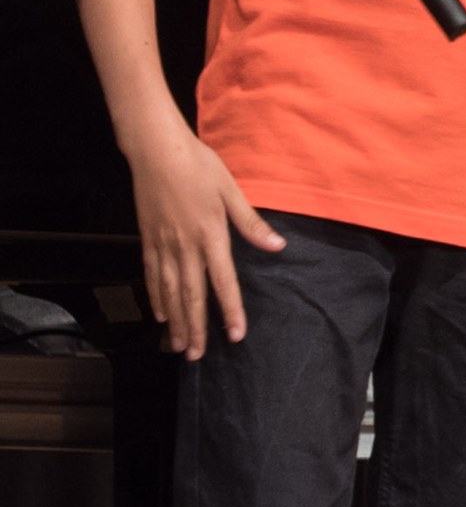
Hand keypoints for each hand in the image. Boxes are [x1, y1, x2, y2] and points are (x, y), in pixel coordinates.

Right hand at [126, 119, 280, 358]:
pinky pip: (151, 275)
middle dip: (196, 327)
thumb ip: (251, 223)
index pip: (223, 281)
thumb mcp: (231, 191)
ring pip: (168, 291)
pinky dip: (156, 298)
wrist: (156, 150)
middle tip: (198, 356)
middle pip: (191, 295)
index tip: (235, 334)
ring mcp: (163, 244)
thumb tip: (277, 246)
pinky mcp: (148, 239)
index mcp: (211, 235)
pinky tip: (160, 314)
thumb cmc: (199, 166)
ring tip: (179, 346)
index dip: (230, 310)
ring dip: (175, 320)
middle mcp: (185, 246)